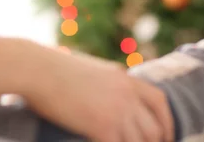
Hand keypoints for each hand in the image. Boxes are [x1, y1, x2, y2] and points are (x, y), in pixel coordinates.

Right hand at [20, 44, 172, 141]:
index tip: (165, 137)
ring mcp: (117, 111)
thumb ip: (109, 81)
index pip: (160, 102)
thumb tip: (112, 91)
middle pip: (154, 128)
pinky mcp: (102, 127)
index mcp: (125, 79)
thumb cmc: (55, 67)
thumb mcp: (92, 69)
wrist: (37, 69)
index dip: (167, 123)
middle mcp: (127, 94)